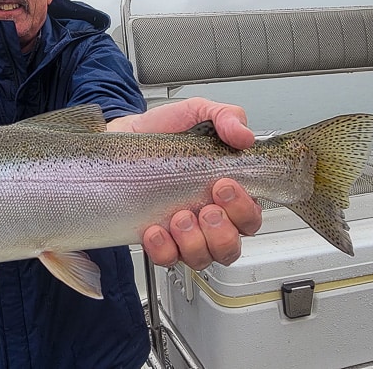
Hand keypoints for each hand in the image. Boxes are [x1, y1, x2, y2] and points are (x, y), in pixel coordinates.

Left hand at [107, 98, 262, 269]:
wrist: (121, 137)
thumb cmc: (163, 131)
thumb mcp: (197, 113)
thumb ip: (226, 117)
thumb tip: (245, 135)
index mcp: (227, 193)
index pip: (251, 217)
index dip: (243, 209)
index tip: (224, 185)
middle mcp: (209, 219)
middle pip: (232, 246)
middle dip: (221, 230)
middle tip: (205, 207)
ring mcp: (184, 234)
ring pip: (203, 258)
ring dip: (193, 241)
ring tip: (178, 216)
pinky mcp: (158, 241)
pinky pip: (168, 260)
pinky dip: (164, 249)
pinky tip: (155, 229)